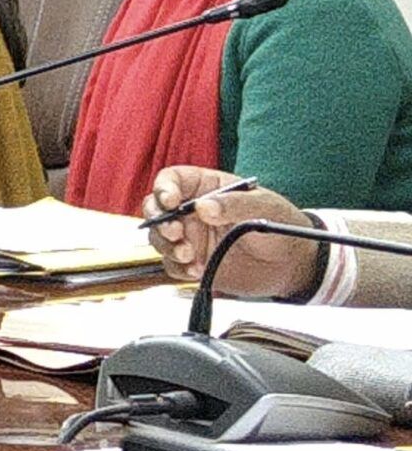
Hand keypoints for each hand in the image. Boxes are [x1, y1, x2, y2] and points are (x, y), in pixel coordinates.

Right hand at [145, 167, 320, 297]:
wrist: (295, 266)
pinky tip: (198, 270)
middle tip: (177, 232)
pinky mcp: (193, 262)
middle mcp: (193, 211)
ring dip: (168, 247)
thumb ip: (234, 204)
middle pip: (156, 209)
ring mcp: (191, 237)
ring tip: (190, 255)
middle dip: (160, 221)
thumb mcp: (265, 207)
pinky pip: (172, 265)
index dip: (165, 188)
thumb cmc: (284, 227)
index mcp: (207, 188)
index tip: (171, 201)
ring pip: (159, 238)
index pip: (173, 179)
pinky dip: (179, 269)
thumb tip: (203, 207)